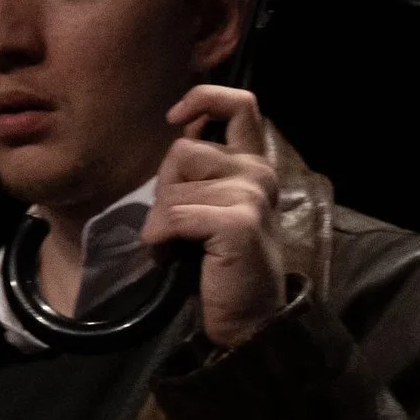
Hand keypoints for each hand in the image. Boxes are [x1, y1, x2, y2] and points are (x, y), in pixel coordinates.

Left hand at [148, 86, 288, 349]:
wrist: (246, 320)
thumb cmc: (220, 265)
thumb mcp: (213, 208)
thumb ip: (203, 173)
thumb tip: (178, 136)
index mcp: (253, 165)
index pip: (239, 104)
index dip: (203, 99)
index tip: (177, 119)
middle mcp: (259, 173)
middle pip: (182, 151)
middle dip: (164, 189)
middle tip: (178, 227)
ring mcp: (252, 196)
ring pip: (173, 188)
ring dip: (160, 222)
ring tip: (179, 248)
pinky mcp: (239, 222)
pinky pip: (173, 215)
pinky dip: (159, 240)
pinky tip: (172, 258)